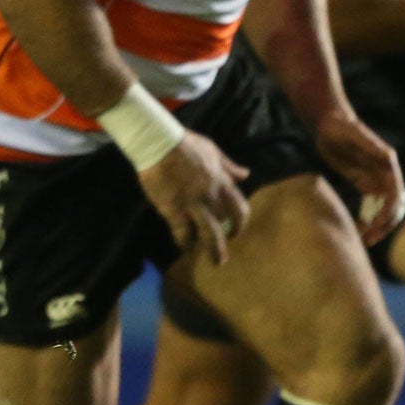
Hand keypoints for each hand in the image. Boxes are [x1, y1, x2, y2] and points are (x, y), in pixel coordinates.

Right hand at [136, 131, 250, 264]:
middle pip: (226, 224)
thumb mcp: (213, 151)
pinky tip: (185, 248)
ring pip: (209, 233)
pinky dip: (185, 242)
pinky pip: (183, 232)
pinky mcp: (173, 209)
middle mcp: (211, 196)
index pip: (240, 207)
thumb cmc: (186, 144)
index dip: (240, 222)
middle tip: (225, 252)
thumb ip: (229, 166)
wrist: (159, 142)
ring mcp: (193, 204)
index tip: (236, 230)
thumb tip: (245, 175)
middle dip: (227, 240)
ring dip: (213, 249)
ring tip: (215, 261)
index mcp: (222, 181)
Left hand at [316, 108, 404, 245]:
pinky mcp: (363, 183)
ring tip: (363, 240)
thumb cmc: (341, 126)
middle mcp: (385, 174)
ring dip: (377, 226)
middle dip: (385, 224)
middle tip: (369, 239)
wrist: (329, 124)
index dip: (389, 211)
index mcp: (387, 165)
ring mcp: (375, 179)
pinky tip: (356, 229)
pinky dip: (366, 219)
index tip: (377, 224)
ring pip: (382, 209)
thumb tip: (389, 157)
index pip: (395, 194)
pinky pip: (369, 207)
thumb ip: (370, 144)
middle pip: (393, 206)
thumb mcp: (353, 133)